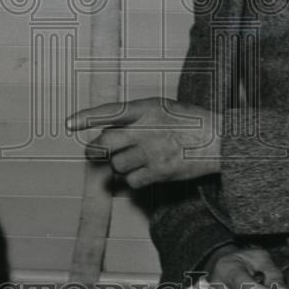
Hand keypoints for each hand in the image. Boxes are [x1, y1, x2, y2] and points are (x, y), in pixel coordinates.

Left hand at [67, 97, 221, 186]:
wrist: (218, 140)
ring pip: (117, 164)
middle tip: (94, 151)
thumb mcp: (161, 107)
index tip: (70, 123)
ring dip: (119, 165)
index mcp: (146, 108)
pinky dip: (133, 179)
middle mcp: (146, 130)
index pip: (110, 112)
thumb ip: (135, 116)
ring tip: (133, 159)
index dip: (87, 117)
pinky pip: (132, 181)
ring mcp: (152, 152)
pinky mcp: (159, 172)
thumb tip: (109, 127)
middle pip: (105, 143)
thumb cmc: (188, 122)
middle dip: (95, 149)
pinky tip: (143, 171)